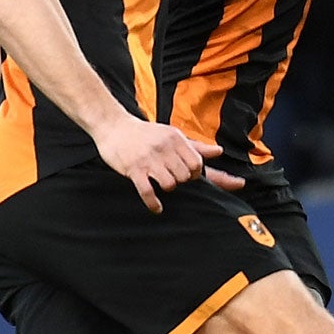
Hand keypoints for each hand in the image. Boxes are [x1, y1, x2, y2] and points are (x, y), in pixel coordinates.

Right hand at [92, 112, 239, 212]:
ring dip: (167, 188)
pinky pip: (148, 192)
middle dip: (181, 181)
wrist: (114, 126)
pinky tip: (157, 207)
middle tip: (171, 176)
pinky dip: (154, 203)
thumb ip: (196, 146)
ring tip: (160, 184)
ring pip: (170, 184)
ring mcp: (148, 160)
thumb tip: (220, 152)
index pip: (197, 163)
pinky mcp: (134, 169)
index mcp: (176, 139)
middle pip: (185, 176)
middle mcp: (164, 148)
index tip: (188, 174)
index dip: (195, 173)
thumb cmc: (146, 133)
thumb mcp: (172, 134)